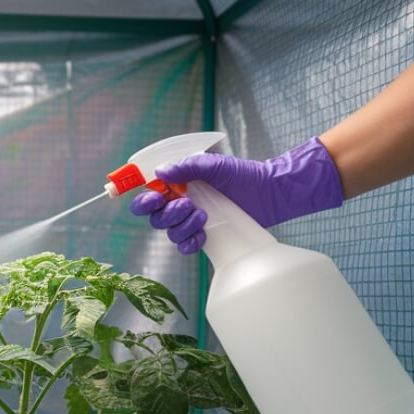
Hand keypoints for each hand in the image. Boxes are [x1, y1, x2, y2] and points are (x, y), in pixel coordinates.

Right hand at [128, 137, 343, 253]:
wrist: (269, 193)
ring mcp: (191, 222)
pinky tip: (203, 235)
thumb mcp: (214, 165)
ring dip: (183, 226)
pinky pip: (185, 247)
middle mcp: (180, 205)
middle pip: (155, 218)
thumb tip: (160, 172)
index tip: (155, 198)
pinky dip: (190, 243)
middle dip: (169, 213)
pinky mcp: (204, 237)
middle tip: (189, 204)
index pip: (148, 197)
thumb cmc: (243, 175)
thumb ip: (186, 167)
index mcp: (177, 186)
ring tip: (204, 216)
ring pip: (170, 234)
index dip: (144, 201)